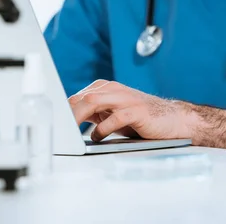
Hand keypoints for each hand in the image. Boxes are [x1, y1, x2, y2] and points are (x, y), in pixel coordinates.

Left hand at [68, 80, 191, 141]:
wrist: (173, 120)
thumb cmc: (141, 118)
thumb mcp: (113, 114)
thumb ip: (94, 113)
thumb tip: (69, 121)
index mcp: (106, 89)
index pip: (78, 96)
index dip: (64, 110)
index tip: (53, 123)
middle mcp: (114, 90)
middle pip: (82, 97)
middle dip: (67, 113)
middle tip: (57, 129)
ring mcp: (126, 99)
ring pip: (94, 102)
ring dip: (78, 116)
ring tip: (70, 131)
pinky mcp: (137, 111)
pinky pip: (114, 117)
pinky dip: (102, 128)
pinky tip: (98, 136)